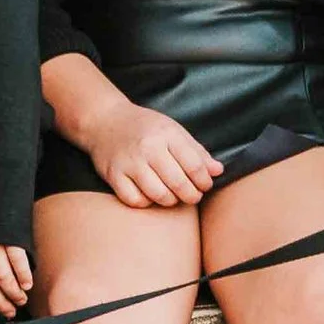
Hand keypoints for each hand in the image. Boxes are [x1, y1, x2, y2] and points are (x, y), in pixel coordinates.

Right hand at [91, 102, 222, 210]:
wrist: (105, 120)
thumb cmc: (144, 127)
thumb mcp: (173, 131)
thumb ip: (196, 151)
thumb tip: (218, 171)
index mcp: (167, 134)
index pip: (195, 166)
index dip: (204, 181)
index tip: (205, 185)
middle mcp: (148, 148)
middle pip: (178, 183)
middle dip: (191, 195)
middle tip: (193, 196)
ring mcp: (129, 162)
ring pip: (158, 195)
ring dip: (170, 201)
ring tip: (173, 196)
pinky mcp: (113, 175)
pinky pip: (135, 200)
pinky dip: (146, 202)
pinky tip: (150, 195)